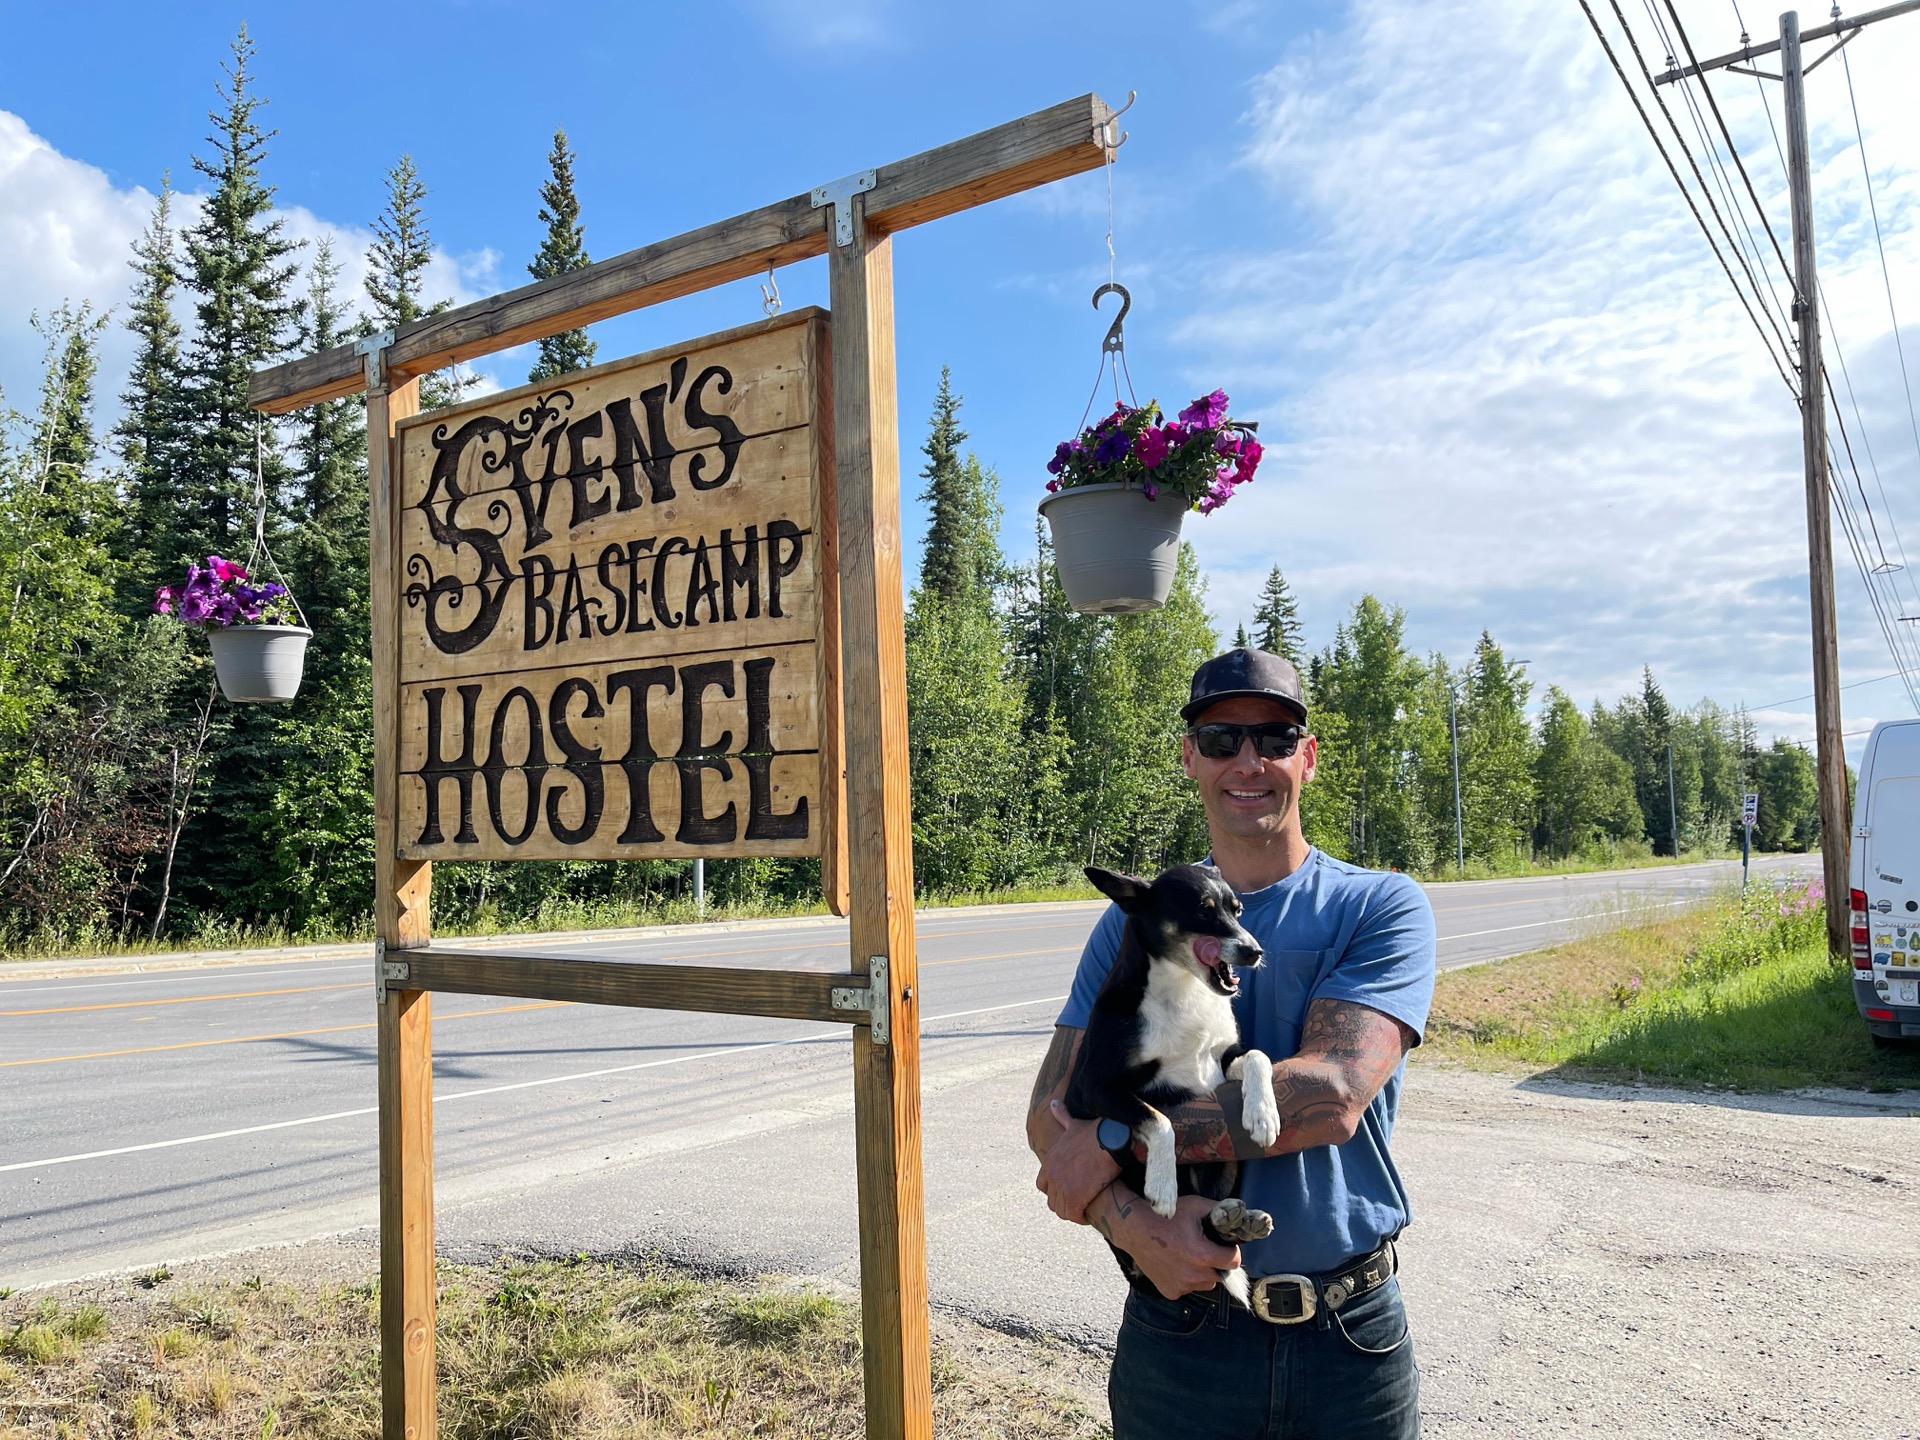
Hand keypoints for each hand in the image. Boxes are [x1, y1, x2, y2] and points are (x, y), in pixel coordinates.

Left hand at [1034, 1099, 1119, 1222]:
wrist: (1111, 1140)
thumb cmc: (1096, 1132)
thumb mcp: (1073, 1125)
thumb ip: (1062, 1117)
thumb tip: (1053, 1103)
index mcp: (1050, 1161)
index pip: (1043, 1184)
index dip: (1056, 1189)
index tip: (1070, 1190)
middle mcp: (1051, 1174)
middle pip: (1052, 1199)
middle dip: (1064, 1202)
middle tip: (1079, 1203)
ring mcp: (1061, 1187)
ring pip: (1061, 1209)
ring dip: (1072, 1211)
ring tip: (1085, 1210)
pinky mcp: (1074, 1198)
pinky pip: (1073, 1215)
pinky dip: (1080, 1217)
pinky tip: (1089, 1215)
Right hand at [1100, 1189, 1240, 1299]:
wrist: (1135, 1229)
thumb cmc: (1165, 1216)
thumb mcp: (1195, 1206)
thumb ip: (1218, 1210)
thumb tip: (1235, 1214)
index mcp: (1203, 1255)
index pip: (1234, 1261)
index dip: (1231, 1251)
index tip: (1224, 1245)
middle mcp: (1194, 1275)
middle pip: (1220, 1274)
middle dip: (1217, 1263)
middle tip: (1205, 1249)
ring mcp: (1181, 1286)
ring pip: (1205, 1284)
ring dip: (1203, 1273)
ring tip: (1190, 1257)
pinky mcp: (1170, 1291)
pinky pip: (1188, 1288)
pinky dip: (1186, 1280)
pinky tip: (1176, 1264)